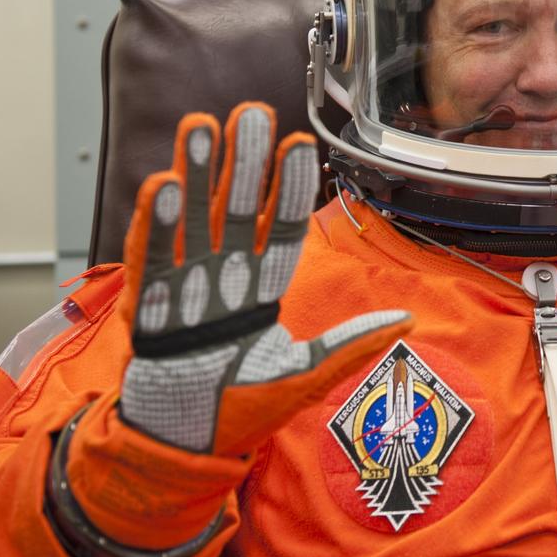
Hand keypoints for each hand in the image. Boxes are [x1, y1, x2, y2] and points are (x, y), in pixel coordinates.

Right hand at [118, 101, 409, 455]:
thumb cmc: (243, 409)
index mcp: (263, 289)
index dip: (290, 188)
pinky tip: (163, 183)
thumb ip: (350, 346)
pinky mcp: (148, 308)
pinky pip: (152, 260)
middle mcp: (224, 278)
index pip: (281, 228)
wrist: (183, 443)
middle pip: (235, 210)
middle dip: (243, 163)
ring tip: (202, 125)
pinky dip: (156, 225)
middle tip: (251, 112)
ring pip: (192, 220)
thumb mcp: (305, 375)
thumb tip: (408, 319)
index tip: (300, 143)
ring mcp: (184, 288)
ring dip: (197, 174)